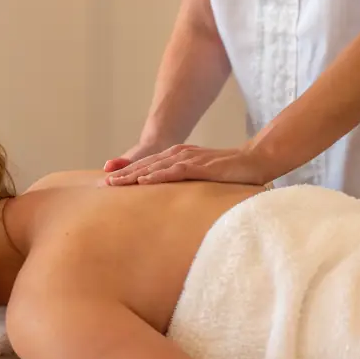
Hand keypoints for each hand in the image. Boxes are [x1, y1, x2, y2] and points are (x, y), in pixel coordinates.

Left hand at [105, 143, 269, 187]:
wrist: (254, 161)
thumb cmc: (230, 173)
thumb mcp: (203, 178)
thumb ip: (189, 185)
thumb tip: (177, 203)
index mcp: (179, 157)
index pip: (150, 166)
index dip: (130, 173)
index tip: (113, 183)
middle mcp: (180, 154)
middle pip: (146, 165)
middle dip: (125, 174)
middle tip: (105, 184)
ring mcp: (189, 159)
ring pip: (155, 167)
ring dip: (134, 175)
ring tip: (116, 184)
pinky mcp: (199, 165)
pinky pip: (174, 171)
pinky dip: (157, 175)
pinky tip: (144, 181)